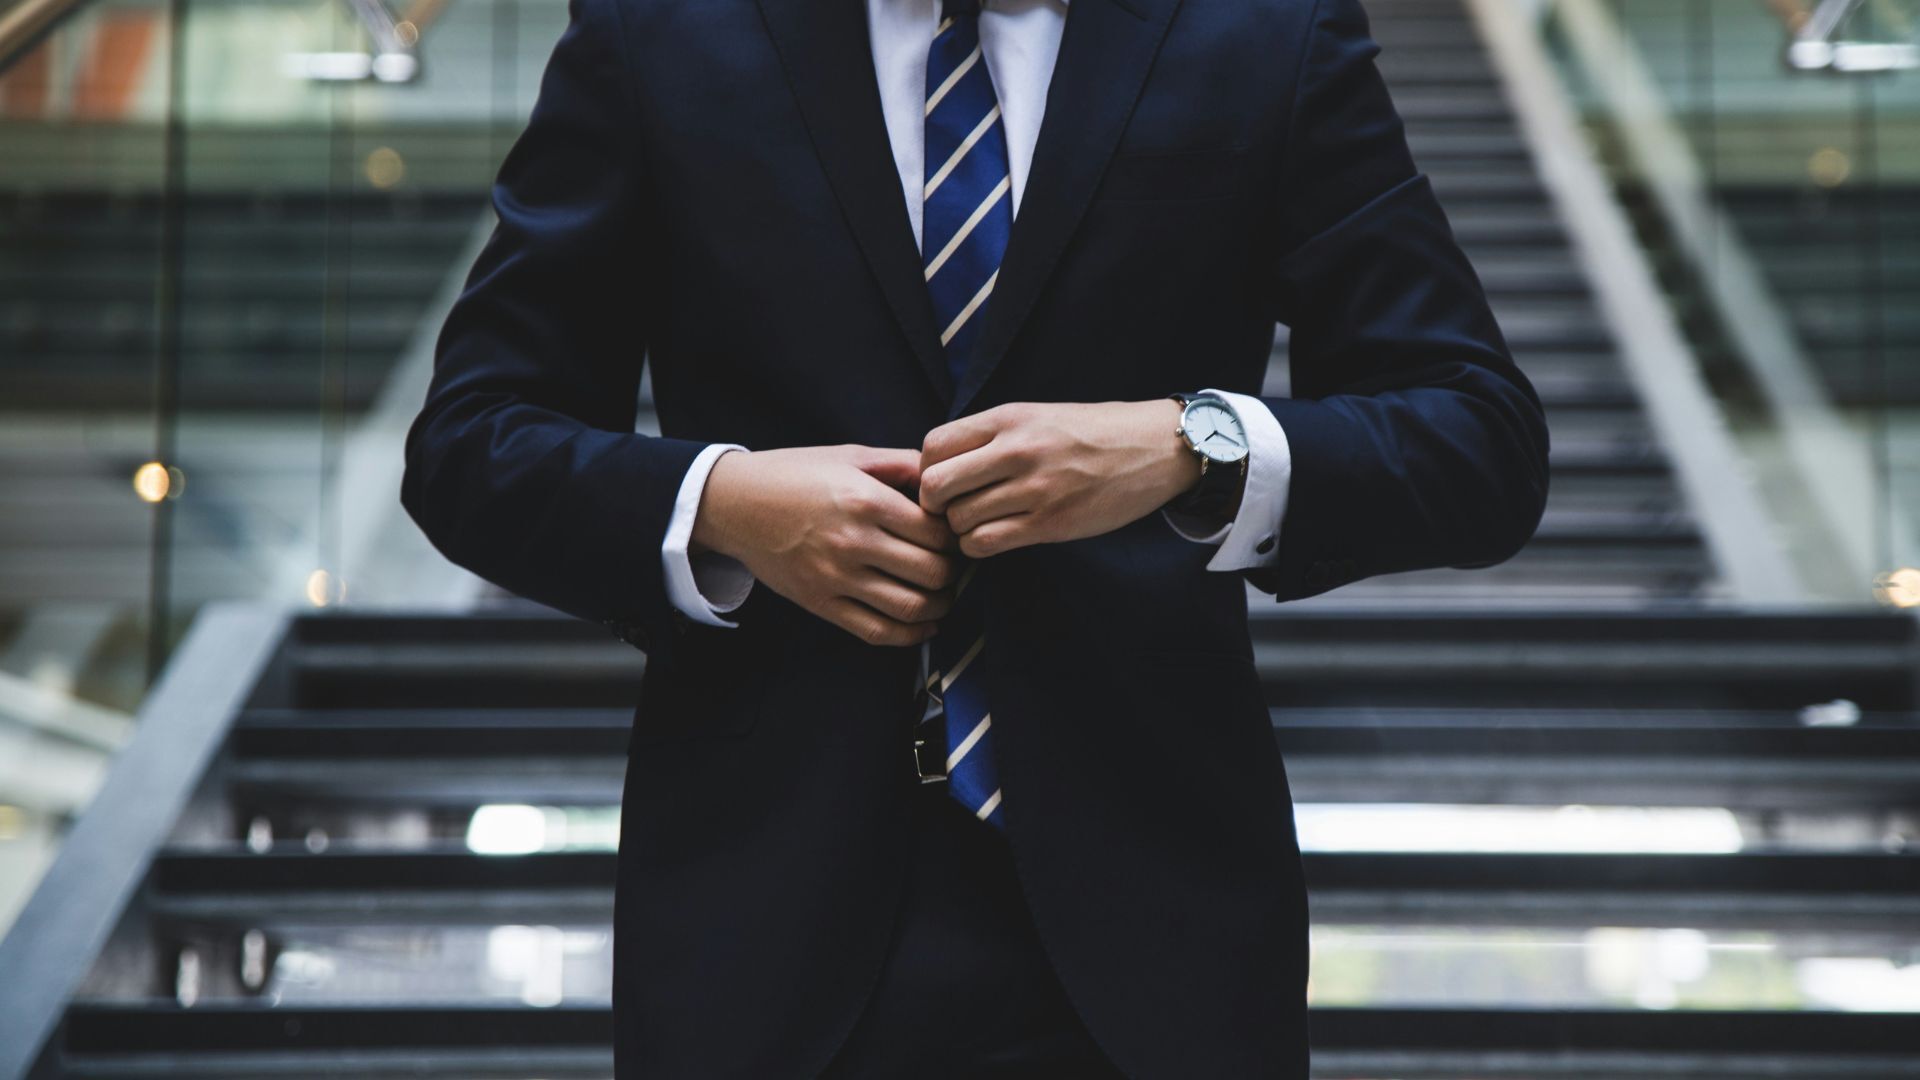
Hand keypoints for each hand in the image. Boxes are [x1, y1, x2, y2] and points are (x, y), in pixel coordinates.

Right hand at [691, 444, 960, 645]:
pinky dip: (910, 635)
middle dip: (953, 572)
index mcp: (866, 501)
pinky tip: (923, 625)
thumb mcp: (850, 455)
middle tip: (953, 565)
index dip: (956, 537)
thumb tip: (945, 477)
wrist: (735, 504)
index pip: (937, 532)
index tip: (954, 535)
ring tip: (943, 594)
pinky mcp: (821, 603)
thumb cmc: (795, 474)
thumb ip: (902, 464)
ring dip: (940, 606)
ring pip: (911, 607)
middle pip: (932, 572)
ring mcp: (836, 578)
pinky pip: (877, 631)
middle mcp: (854, 542)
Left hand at [918, 400, 1200, 558]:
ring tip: (979, 523)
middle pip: (935, 486)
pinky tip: (994, 538)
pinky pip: (986, 543)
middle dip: (935, 504)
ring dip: (960, 529)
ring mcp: (1034, 489)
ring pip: (959, 520)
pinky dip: (979, 547)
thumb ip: (992, 436)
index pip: (933, 446)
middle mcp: (1016, 450)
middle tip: (952, 509)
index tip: (944, 481)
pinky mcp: (1050, 523)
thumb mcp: (1037, 416)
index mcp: (1009, 418)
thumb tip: (940, 464)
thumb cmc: (1092, 433)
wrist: (1154, 448)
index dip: (927, 469)